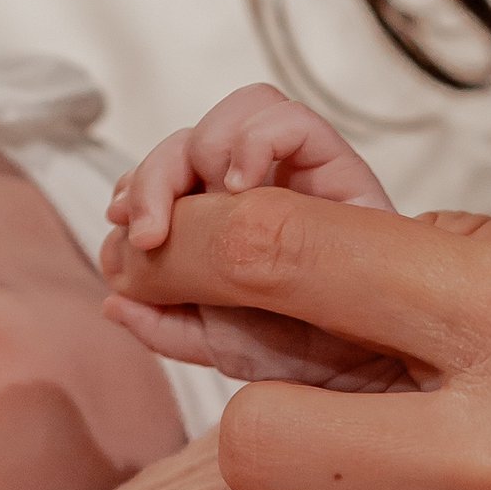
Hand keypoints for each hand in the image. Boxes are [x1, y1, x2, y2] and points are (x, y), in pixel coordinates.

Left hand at [103, 81, 406, 389]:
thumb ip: (164, 323)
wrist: (379, 380)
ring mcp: (306, 176)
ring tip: (209, 205)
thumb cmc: (309, 363)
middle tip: (146, 230)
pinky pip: (296, 122)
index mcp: (230, 224)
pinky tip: (243, 185)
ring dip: (206, 147)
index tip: (122, 226)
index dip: (139, 185)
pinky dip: (257, 138)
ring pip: (244, 109)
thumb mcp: (219, 346)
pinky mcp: (345, 173)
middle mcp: (267, 190)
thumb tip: (112, 295)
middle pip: (198, 135)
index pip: (175, 170)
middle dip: (157, 172)